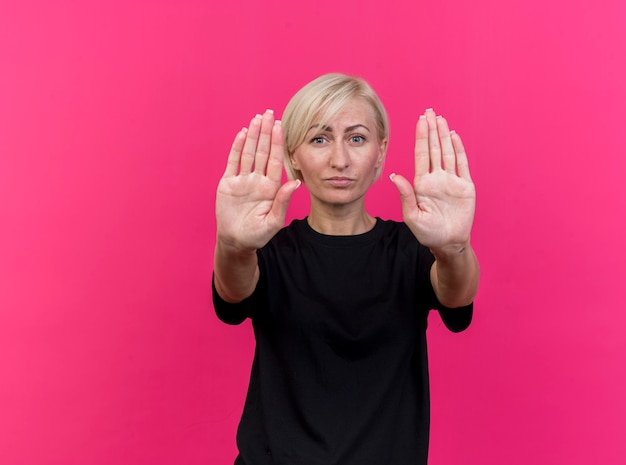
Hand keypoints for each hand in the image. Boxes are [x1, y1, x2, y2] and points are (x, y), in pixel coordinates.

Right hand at [216, 110, 300, 251]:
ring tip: (256, 119)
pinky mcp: (228, 183)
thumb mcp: (273, 221)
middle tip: (269, 113)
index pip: (275, 160)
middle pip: (262, 151)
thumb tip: (295, 183)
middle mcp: (258, 180)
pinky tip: (242, 134)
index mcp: (271, 187)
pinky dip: (237, 147)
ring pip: (248, 153)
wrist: (236, 241)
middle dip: (266, 132)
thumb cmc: (257, 235)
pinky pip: (233, 162)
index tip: (280, 126)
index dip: (278, 143)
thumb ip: (283, 201)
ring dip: (253, 136)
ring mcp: (243, 180)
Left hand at [390, 109, 475, 254]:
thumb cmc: (428, 233)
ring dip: (444, 135)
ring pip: (447, 152)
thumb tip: (394, 176)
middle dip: (431, 130)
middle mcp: (436, 178)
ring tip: (440, 119)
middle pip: (434, 149)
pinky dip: (458, 149)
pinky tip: (453, 136)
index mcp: (422, 184)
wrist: (448, 243)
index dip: (421, 137)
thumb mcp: (413, 216)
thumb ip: (406, 195)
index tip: (420, 121)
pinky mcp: (465, 187)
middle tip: (429, 111)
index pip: (421, 155)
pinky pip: (462, 164)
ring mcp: (451, 181)